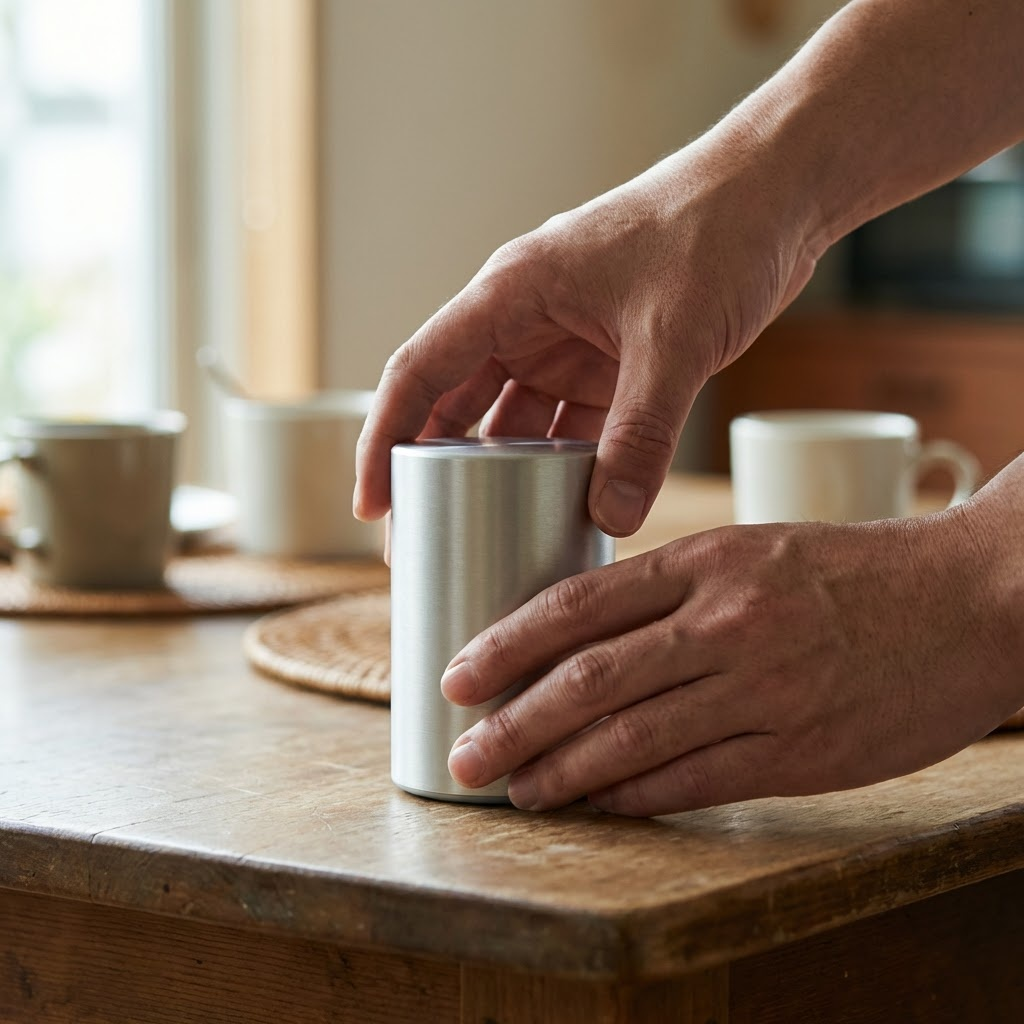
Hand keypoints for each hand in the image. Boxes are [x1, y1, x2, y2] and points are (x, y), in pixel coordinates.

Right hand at [354, 136, 818, 536]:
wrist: (777, 196)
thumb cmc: (715, 233)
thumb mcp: (675, 340)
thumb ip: (641, 432)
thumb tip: (609, 519)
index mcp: (511, 295)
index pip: (419, 372)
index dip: (384, 440)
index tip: (372, 506)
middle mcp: (525, 320)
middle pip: (454, 406)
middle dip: (435, 472)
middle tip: (426, 539)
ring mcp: (565, 344)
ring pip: (511, 423)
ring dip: (500, 476)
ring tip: (487, 535)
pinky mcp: (607, 364)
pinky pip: (568, 428)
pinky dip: (562, 468)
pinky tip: (562, 510)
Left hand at [441, 480, 1023, 816]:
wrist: (970, 599)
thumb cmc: (853, 570)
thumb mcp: (754, 549)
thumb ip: (674, 590)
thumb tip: (585, 638)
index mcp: (707, 562)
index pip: (578, 604)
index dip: (506, 644)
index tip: (458, 675)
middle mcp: (726, 623)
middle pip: (589, 680)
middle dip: (512, 721)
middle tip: (462, 751)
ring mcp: (763, 690)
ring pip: (631, 740)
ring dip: (560, 771)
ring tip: (513, 788)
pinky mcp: (800, 751)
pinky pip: (694, 781)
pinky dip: (632, 797)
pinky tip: (594, 805)